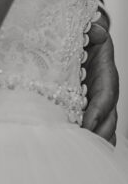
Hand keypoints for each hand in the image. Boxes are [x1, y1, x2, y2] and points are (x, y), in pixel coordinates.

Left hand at [81, 11, 118, 143]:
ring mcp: (98, 102)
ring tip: (76, 152)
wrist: (87, 38)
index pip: (105, 98)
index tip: (88, 125)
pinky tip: (75, 149)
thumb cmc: (88, 36)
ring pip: (103, 128)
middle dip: (96, 135)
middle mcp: (105, 93)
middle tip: (78, 145)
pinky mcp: (88, 107)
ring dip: (93, 140)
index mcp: (106, 75)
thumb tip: (98, 31)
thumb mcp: (91, 31)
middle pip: (107, 120)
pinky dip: (88, 138)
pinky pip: (94, 128)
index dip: (98, 113)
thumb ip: (94, 31)